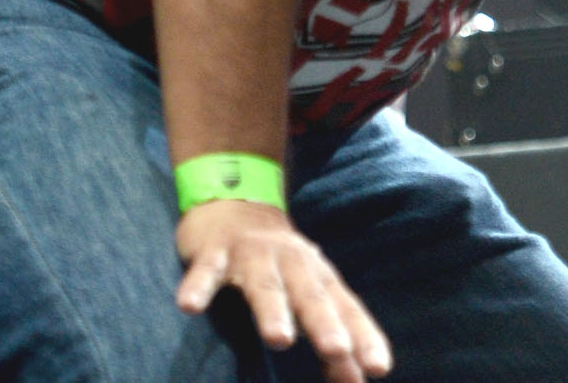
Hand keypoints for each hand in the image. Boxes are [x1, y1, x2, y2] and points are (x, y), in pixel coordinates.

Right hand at [173, 199, 391, 382]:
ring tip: (280, 338)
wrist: (233, 202)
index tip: (378, 368)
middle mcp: (290, 261)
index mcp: (317, 275)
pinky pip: (206, 271)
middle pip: (309, 294)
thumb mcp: (308, 293)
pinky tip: (189, 306)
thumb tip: (357, 381)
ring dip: (273, 310)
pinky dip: (198, 287)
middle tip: (338, 351)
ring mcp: (252, 254)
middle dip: (324, 323)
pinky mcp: (214, 251)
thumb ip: (333, 336)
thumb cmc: (279, 264)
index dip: (363, 336)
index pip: (345, 307)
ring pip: (264, 283)